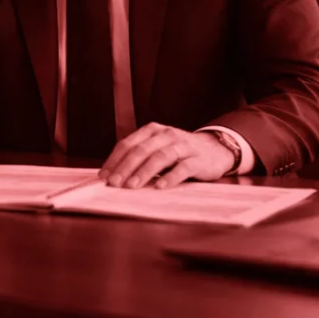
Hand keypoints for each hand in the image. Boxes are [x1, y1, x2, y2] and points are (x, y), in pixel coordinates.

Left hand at [98, 123, 235, 189]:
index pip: (128, 144)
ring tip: (132, 186)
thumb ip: (139, 157)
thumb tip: (113, 175)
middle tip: (114, 183)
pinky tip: (160, 187)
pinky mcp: (198, 159)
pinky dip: (170, 177)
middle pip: (141, 150)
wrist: (215, 150)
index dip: (114, 160)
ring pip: (160, 157)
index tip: (103, 176)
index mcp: (152, 131)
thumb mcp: (158, 149)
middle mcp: (166, 135)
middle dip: (125, 167)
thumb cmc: (179, 153)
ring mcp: (183, 146)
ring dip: (144, 172)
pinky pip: (183, 167)